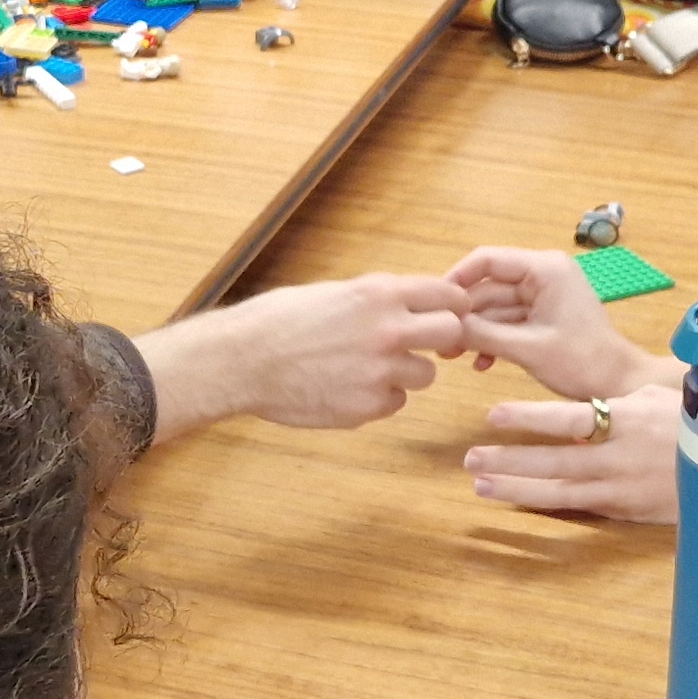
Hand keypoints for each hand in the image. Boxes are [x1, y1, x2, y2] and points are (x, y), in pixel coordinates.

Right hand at [140, 273, 471, 438]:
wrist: (243, 359)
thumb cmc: (280, 321)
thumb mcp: (335, 292)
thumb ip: (378, 300)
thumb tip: (413, 305)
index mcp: (379, 294)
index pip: (447, 295)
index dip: (454, 306)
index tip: (452, 314)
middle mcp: (388, 330)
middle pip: (452, 334)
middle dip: (444, 340)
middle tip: (429, 346)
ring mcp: (380, 371)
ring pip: (425, 375)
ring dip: (406, 373)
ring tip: (367, 368)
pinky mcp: (368, 406)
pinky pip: (395, 403)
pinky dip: (379, 398)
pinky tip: (346, 388)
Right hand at [445, 244, 677, 401]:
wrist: (618, 386)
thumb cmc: (581, 362)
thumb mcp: (526, 348)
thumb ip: (482, 334)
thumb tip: (442, 328)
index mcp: (544, 268)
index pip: (487, 259)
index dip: (456, 280)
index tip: (434, 306)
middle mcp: (543, 274)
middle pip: (488, 285)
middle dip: (464, 315)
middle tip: (440, 342)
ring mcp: (543, 295)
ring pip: (494, 306)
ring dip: (476, 331)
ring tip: (452, 357)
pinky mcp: (543, 315)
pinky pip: (507, 321)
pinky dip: (493, 339)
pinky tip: (480, 364)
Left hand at [464, 380, 683, 522]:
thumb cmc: (694, 425)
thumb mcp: (658, 400)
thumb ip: (617, 404)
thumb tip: (579, 413)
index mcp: (630, 422)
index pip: (571, 417)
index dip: (530, 417)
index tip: (494, 413)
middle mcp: (621, 459)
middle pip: (555, 461)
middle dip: (509, 460)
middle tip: (471, 458)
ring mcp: (621, 489)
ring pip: (560, 492)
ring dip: (516, 489)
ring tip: (480, 484)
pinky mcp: (623, 510)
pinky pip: (577, 507)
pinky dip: (545, 503)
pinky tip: (517, 499)